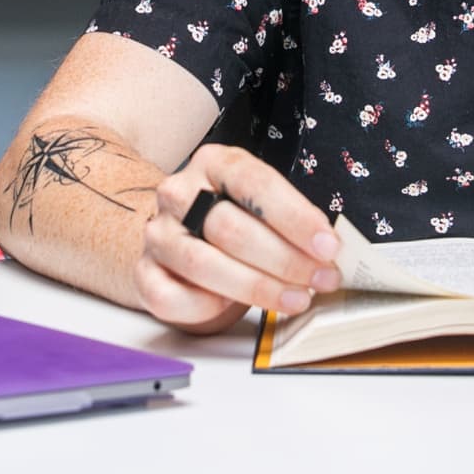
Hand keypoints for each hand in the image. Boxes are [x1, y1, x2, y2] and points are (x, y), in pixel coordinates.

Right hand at [136, 144, 342, 334]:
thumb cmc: (234, 226)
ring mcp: (158, 234)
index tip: (328, 246)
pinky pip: (173, 298)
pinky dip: (208, 308)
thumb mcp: (263, 209)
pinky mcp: (144, 274)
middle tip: (321, 279)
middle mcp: (179, 194)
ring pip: (203, 264)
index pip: (254, 184)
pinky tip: (234, 309)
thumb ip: (292, 223)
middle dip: (285, 259)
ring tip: (296, 299)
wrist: (180, 244)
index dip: (295, 218)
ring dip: (258, 287)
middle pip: (230, 228)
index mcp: (214, 164)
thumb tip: (330, 251)